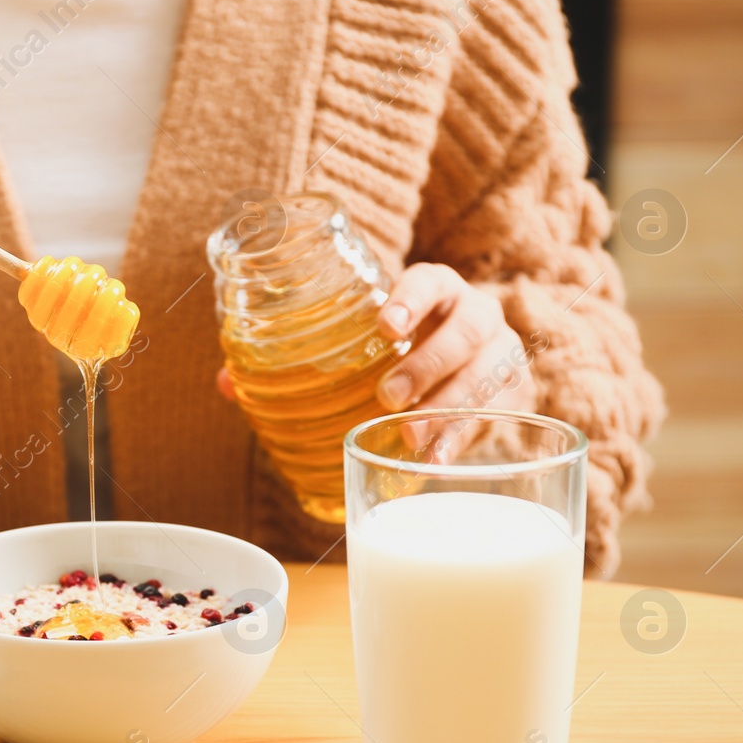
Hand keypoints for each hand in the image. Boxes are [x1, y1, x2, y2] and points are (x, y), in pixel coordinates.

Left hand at [213, 264, 537, 417]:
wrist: (469, 363)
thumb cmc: (399, 350)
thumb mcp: (359, 345)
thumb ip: (295, 360)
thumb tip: (225, 382)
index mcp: (436, 290)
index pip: (431, 280)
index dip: (411, 298)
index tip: (385, 325)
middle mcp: (476, 313)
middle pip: (465, 330)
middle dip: (428, 363)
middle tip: (389, 395)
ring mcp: (503, 353)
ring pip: (489, 373)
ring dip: (449, 407)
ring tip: (412, 438)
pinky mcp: (517, 393)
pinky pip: (499, 415)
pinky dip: (464, 440)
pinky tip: (434, 463)